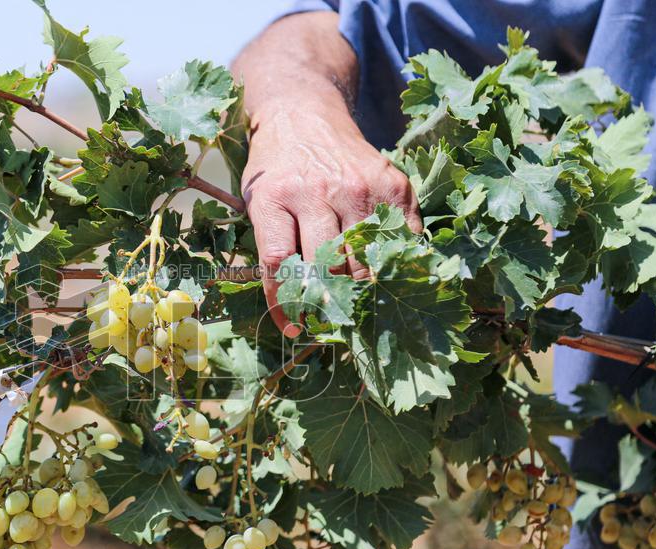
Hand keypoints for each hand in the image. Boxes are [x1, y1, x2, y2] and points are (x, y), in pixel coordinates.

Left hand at [241, 99, 422, 335]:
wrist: (304, 113)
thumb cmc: (276, 169)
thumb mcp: (257, 203)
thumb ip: (273, 248)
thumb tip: (296, 309)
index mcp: (275, 198)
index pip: (280, 264)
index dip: (287, 304)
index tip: (294, 328)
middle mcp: (317, 191)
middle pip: (327, 267)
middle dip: (329, 302)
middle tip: (331, 322)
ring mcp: (358, 187)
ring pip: (364, 259)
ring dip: (361, 290)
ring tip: (358, 307)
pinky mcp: (392, 184)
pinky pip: (399, 239)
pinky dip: (392, 263)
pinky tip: (385, 276)